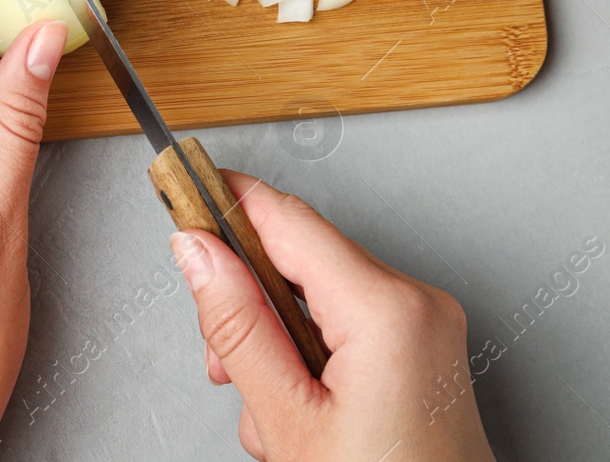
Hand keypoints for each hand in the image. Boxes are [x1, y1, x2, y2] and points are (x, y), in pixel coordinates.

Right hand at [170, 173, 493, 461]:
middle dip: (249, 308)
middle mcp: (418, 303)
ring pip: (319, 299)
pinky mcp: (427, 352)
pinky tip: (304, 419)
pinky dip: (312, 361)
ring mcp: (429, 327)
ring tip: (276, 422)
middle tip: (222, 366)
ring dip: (278, 347)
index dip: (226, 201)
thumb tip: (197, 252)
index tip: (180, 187)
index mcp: (388, 309)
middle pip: (300, 261)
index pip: (286, 219)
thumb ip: (236, 326)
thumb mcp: (288, 420)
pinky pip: (350, 327)